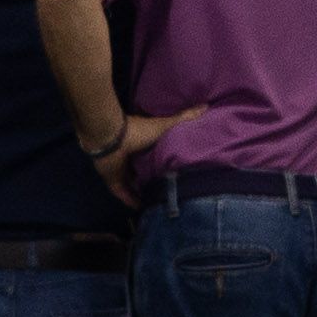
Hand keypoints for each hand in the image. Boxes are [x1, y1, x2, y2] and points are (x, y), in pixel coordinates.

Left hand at [82, 105, 205, 206]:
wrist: (111, 138)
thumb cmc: (138, 131)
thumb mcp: (165, 126)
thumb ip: (183, 118)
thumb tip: (206, 106)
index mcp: (144, 146)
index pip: (156, 158)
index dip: (166, 165)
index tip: (180, 174)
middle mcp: (133, 159)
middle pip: (146, 174)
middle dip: (155, 182)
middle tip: (171, 193)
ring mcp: (122, 171)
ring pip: (135, 186)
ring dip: (144, 194)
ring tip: (159, 205)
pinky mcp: (114, 182)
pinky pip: (123, 195)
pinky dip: (131, 201)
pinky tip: (143, 209)